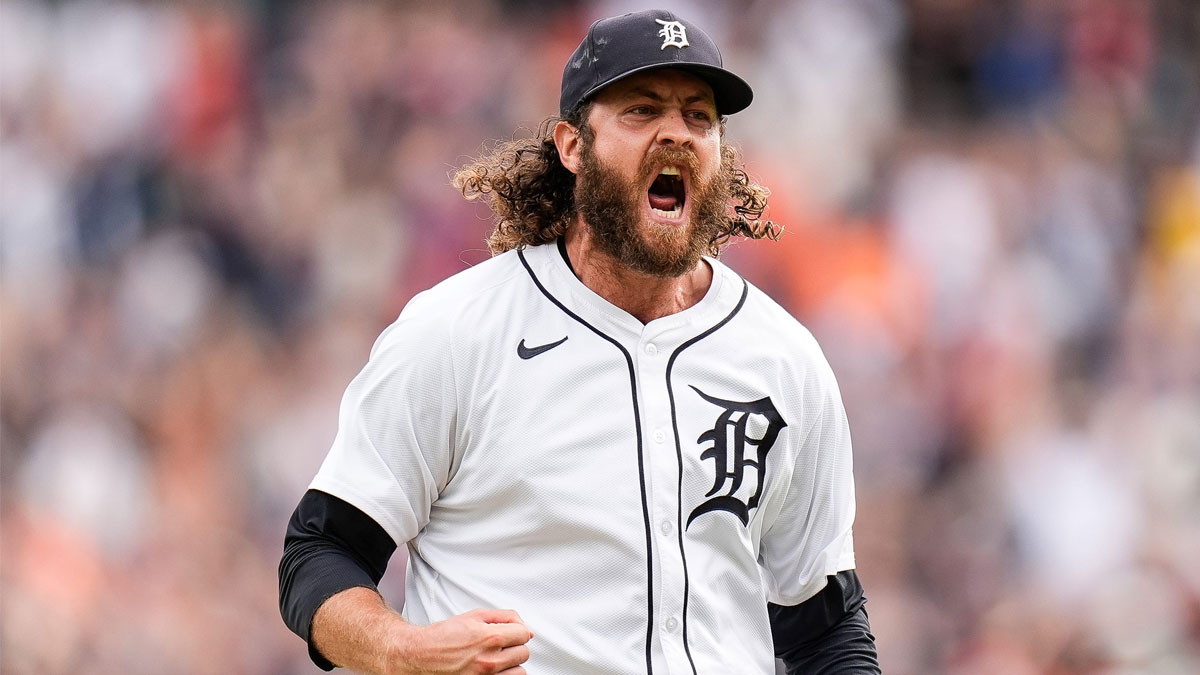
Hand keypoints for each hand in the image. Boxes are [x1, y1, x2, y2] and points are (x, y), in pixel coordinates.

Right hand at [390, 608, 533, 674]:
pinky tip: (492, 669)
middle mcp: (490, 660)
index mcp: (490, 637)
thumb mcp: (474, 616)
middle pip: (523, 653)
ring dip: (511, 664)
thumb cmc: (444, 636)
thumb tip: (525, 626)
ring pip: (519, 671)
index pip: (524, 634)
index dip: (517, 631)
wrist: (421, 655)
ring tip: (495, 657)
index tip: (510, 632)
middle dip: (514, 646)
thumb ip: (504, 617)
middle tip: (499, 644)